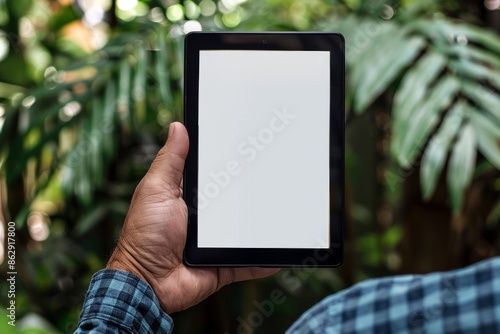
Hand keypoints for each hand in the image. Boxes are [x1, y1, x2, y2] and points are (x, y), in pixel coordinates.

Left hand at [106, 122, 278, 313]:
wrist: (147, 283)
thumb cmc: (144, 235)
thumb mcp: (156, 189)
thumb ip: (170, 161)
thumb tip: (178, 127)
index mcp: (189, 196)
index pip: (214, 173)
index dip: (230, 160)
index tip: (251, 145)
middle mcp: (204, 218)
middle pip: (235, 201)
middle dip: (253, 190)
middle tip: (278, 174)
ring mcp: (215, 243)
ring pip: (245, 231)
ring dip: (261, 226)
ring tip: (284, 212)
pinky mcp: (223, 264)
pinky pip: (248, 261)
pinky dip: (264, 260)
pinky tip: (281, 252)